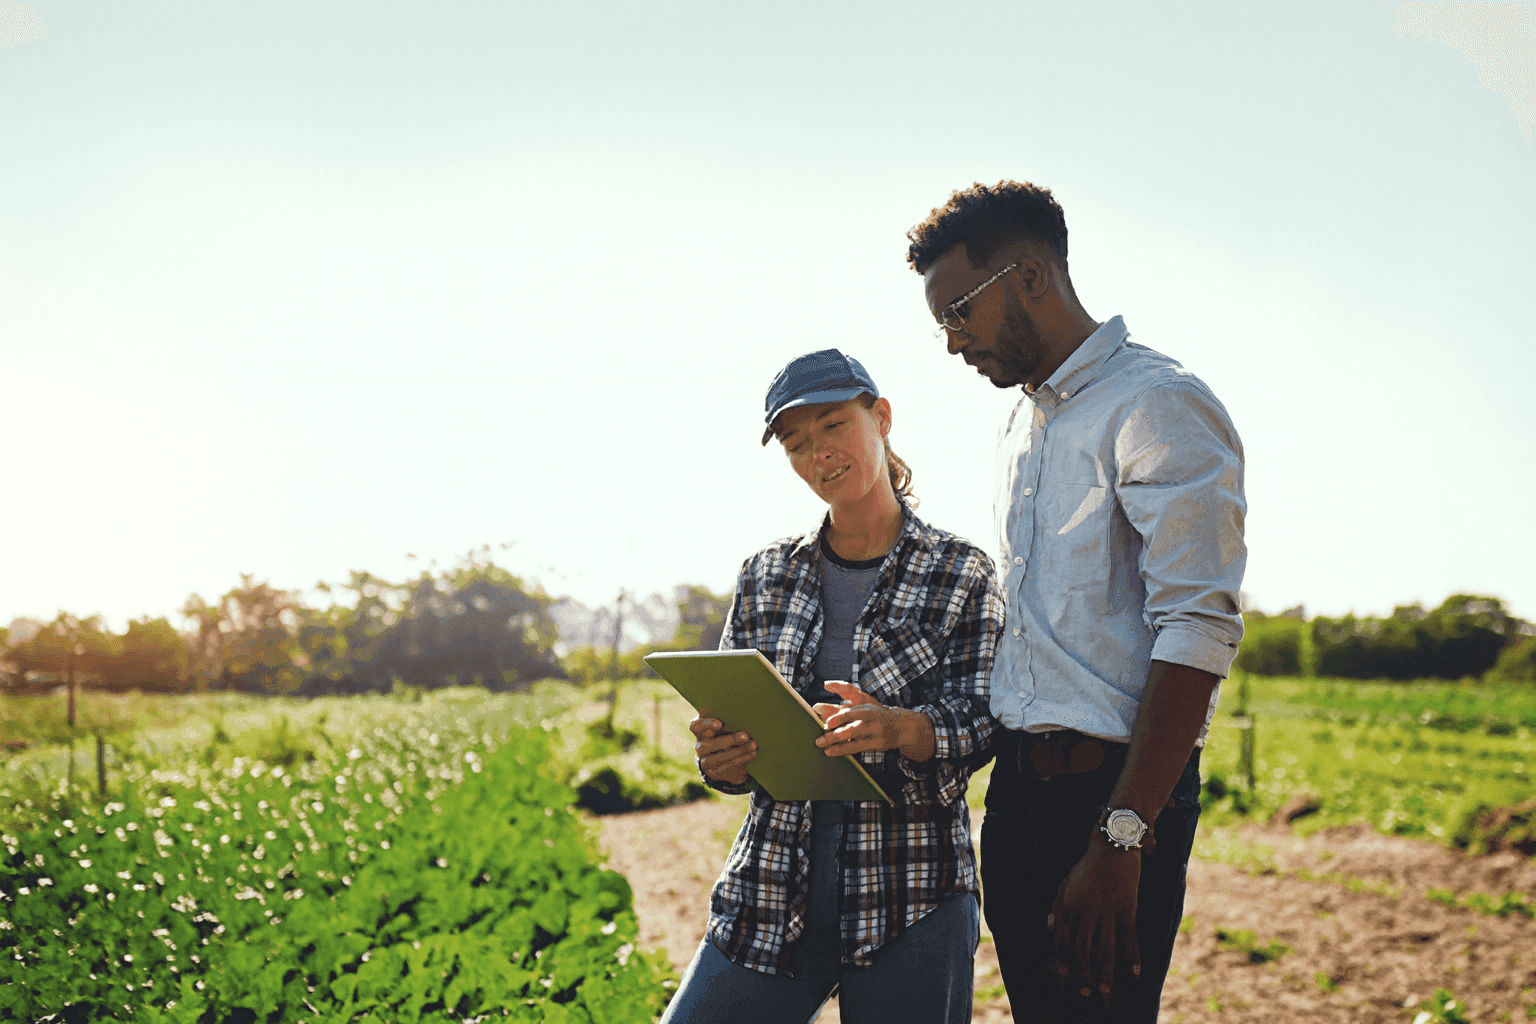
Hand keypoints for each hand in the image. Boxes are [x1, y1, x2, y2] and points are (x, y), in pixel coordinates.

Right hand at [688, 714, 755, 785]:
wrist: (726, 761)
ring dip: (738, 751)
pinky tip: (753, 754)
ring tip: (753, 745)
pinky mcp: (714, 773)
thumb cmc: (727, 735)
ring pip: (719, 757)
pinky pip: (727, 767)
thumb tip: (742, 714)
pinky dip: (742, 759)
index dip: (706, 725)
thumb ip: (727, 721)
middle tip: (746, 736)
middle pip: (709, 744)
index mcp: (700, 732)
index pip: (695, 727)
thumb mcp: (724, 728)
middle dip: (729, 740)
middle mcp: (700, 747)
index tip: (720, 724)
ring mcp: (706, 761)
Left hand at [811, 682, 933, 761]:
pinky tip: (832, 752)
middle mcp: (874, 721)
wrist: (901, 726)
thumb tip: (823, 694)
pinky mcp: (877, 745)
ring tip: (823, 747)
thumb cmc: (876, 712)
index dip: (840, 717)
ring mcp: (876, 734)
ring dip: (838, 745)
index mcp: (869, 708)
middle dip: (836, 734)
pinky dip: (843, 750)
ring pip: (855, 741)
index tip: (827, 723)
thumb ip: (845, 698)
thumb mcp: (864, 701)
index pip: (853, 712)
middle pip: (854, 728)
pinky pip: (858, 748)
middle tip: (821, 739)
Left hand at [1046, 839, 1141, 1011]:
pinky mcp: (1127, 909)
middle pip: (1083, 949)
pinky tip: (1135, 972)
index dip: (1062, 958)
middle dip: (1083, 972)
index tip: (1063, 974)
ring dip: (1105, 972)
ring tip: (1105, 990)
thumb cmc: (1088, 863)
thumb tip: (1050, 925)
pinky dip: (1133, 956)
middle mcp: (1087, 911)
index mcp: (1068, 904)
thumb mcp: (1067, 881)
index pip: (1062, 939)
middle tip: (1085, 991)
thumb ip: (1058, 903)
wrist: (1113, 844)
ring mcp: (1108, 911)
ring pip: (1106, 948)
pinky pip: (1130, 937)